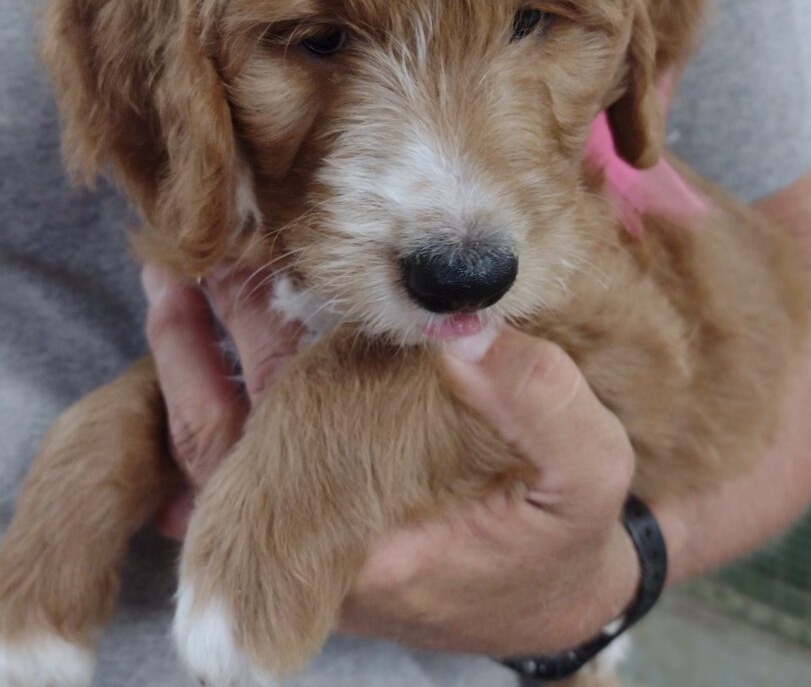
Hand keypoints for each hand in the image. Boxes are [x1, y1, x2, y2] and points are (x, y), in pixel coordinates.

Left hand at [142, 264, 638, 655]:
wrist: (552, 598)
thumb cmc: (565, 536)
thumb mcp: (586, 472)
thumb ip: (541, 401)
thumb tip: (463, 322)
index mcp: (370, 542)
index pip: (275, 443)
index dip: (243, 356)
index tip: (233, 276)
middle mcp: (317, 543)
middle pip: (230, 438)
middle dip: (200, 346)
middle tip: (183, 261)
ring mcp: (309, 528)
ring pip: (224, 445)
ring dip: (195, 362)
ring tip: (175, 282)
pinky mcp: (315, 511)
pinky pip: (239, 456)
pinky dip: (214, 394)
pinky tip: (201, 335)